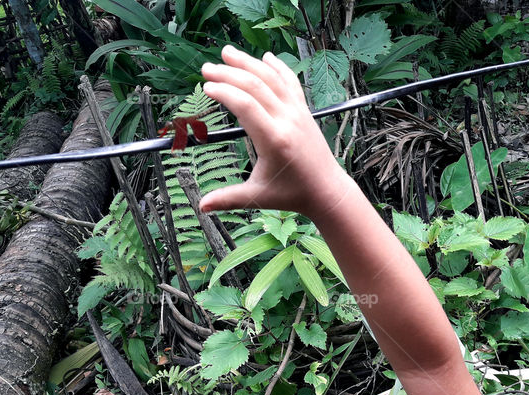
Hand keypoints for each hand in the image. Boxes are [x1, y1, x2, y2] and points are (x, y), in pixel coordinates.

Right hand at [199, 45, 350, 219]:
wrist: (326, 190)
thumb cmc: (292, 194)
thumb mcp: (258, 197)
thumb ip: (228, 199)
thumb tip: (202, 207)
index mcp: (274, 140)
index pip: (246, 106)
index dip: (225, 92)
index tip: (206, 87)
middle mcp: (288, 121)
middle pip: (256, 86)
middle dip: (229, 73)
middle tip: (206, 68)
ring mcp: (298, 113)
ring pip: (273, 78)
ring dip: (249, 63)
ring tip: (227, 53)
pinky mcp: (304, 111)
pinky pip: (291, 82)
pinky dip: (277, 67)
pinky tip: (265, 57)